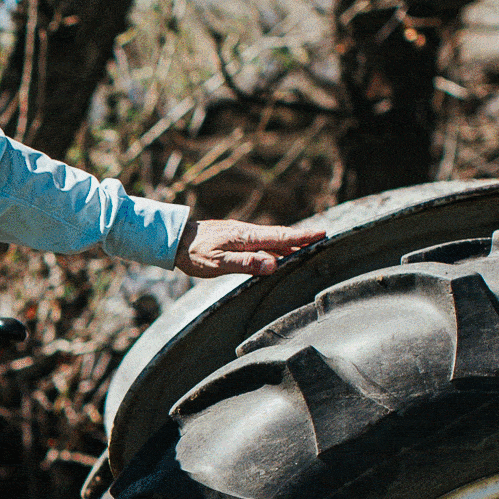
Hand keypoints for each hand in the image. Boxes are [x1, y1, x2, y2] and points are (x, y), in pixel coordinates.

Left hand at [176, 218, 324, 276]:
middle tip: (323, 239)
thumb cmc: (193, 254)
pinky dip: (275, 245)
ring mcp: (241, 234)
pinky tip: (277, 252)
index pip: (281, 237)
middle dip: (302, 237)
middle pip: (280, 236)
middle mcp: (247, 233)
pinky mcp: (235, 238)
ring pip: (271, 238)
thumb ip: (245, 264)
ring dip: (290, 242)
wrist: (174, 240)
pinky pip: (261, 241)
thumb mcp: (218, 263)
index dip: (302, 237)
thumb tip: (273, 265)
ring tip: (307, 247)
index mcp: (246, 238)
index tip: (323, 234)